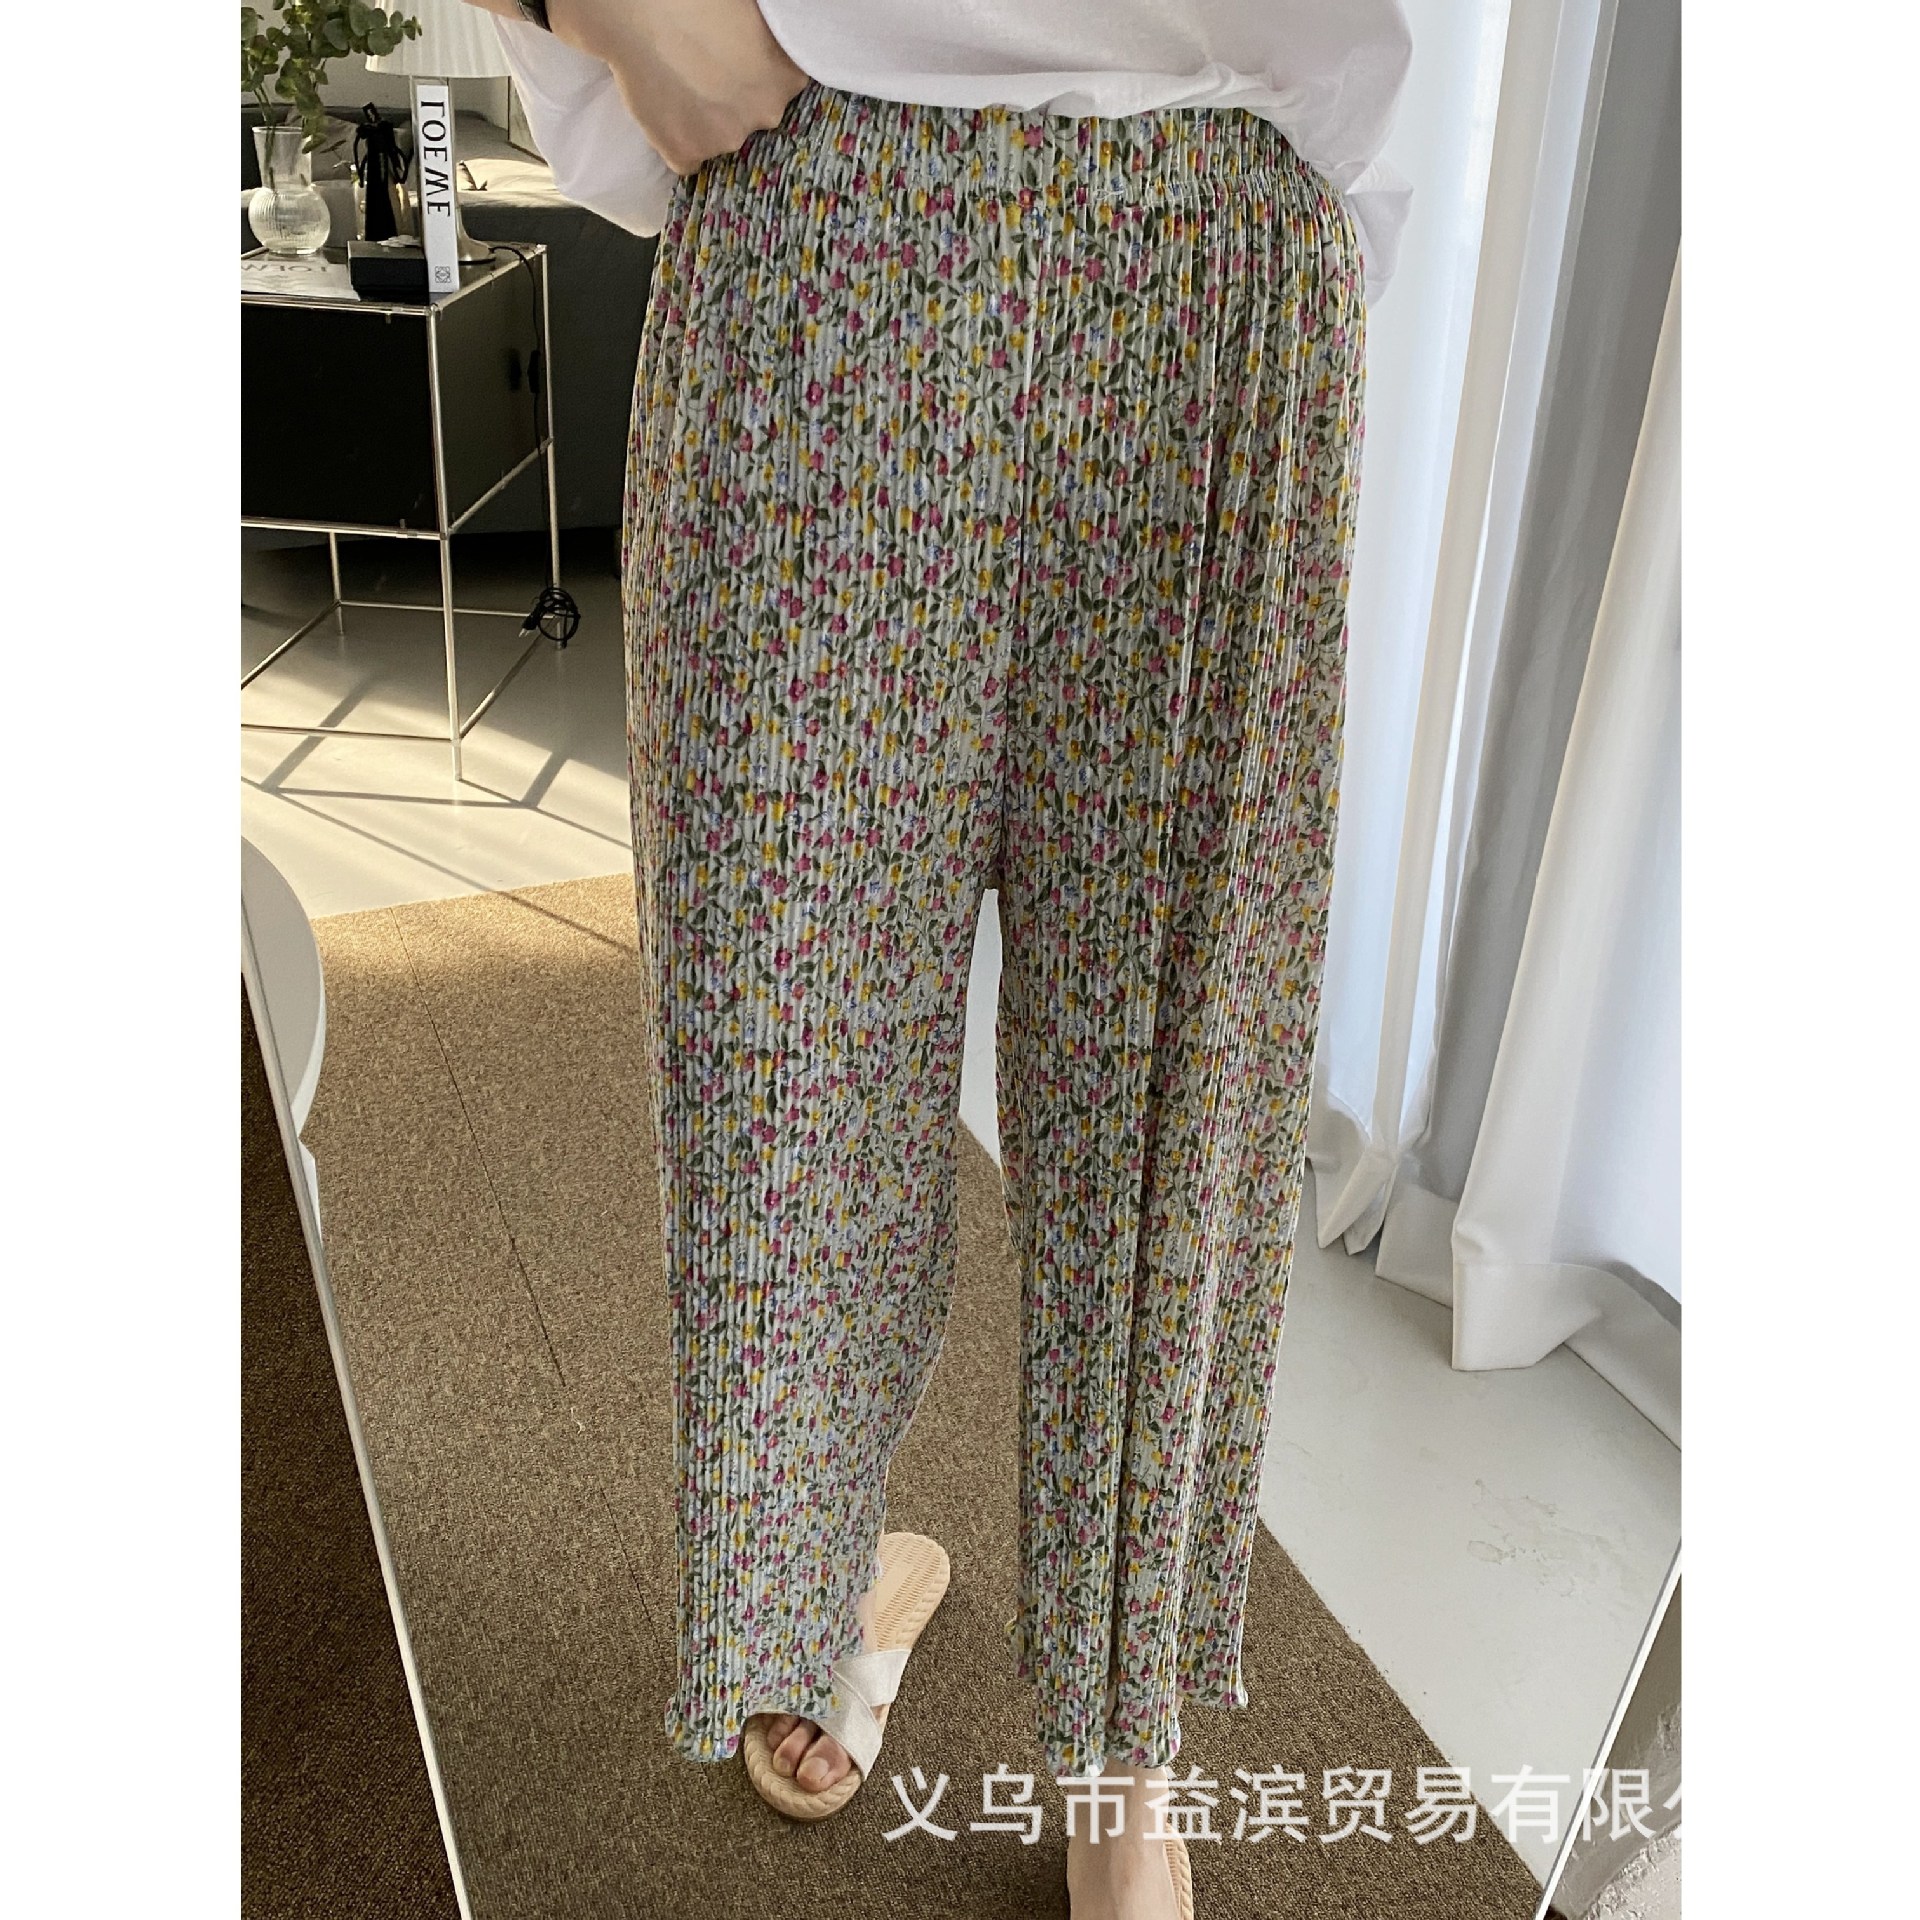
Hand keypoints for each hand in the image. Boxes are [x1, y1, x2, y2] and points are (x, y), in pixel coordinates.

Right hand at [546, 0, 810, 174]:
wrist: (640, 7)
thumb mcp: (751, 10)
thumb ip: (770, 40)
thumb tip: (765, 48)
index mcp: (788, 76)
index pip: (780, 88)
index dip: (754, 74)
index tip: (734, 61)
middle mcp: (766, 113)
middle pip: (753, 116)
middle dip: (733, 100)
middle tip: (702, 70)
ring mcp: (726, 138)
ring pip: (720, 138)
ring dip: (704, 121)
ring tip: (677, 83)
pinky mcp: (687, 153)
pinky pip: (687, 156)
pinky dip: (677, 139)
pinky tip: (664, 107)